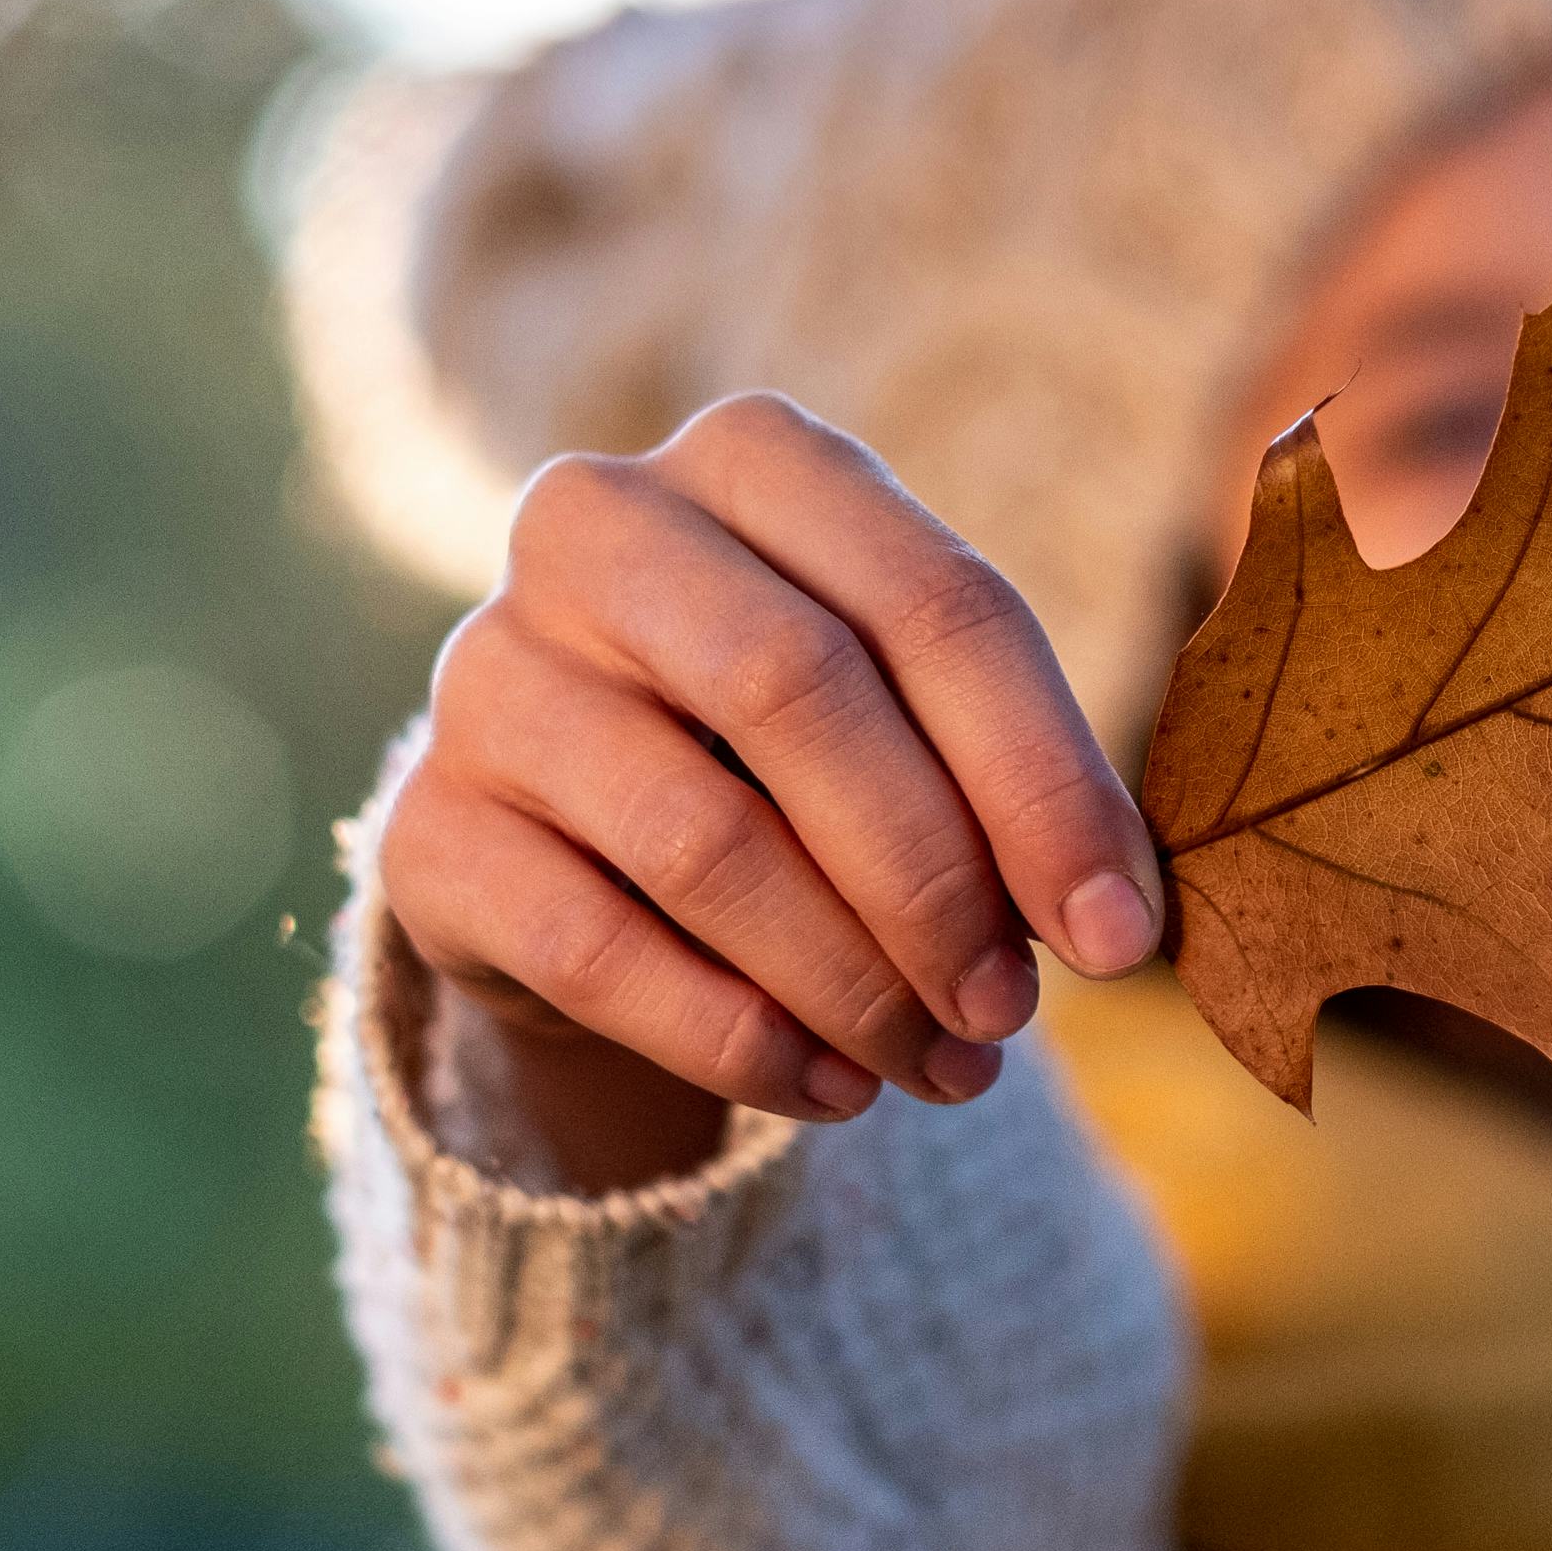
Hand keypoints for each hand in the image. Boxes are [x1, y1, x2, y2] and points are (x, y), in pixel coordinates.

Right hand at [378, 396, 1169, 1189]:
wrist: (579, 836)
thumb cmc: (797, 754)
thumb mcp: (907, 715)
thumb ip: (1007, 780)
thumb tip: (1122, 925)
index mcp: (755, 459)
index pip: (936, 604)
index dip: (1044, 781)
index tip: (1121, 937)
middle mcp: (597, 525)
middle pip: (802, 693)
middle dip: (936, 879)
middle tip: (1016, 1014)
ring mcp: (489, 671)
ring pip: (703, 838)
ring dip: (849, 981)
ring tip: (943, 1068)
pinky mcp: (429, 828)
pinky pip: (597, 950)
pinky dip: (736, 1039)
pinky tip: (827, 1091)